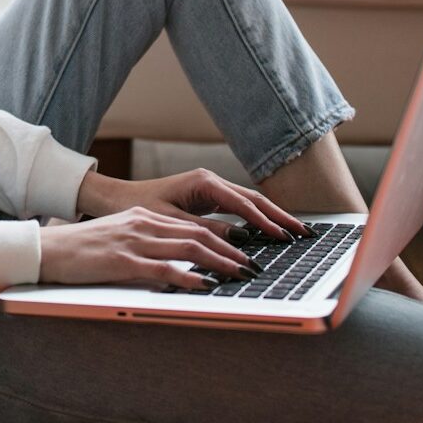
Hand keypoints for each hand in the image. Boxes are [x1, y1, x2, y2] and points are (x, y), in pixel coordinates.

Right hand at [39, 205, 259, 290]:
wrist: (48, 249)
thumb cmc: (81, 250)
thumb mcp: (118, 239)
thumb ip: (146, 245)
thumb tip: (176, 263)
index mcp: (143, 217)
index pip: (192, 226)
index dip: (222, 239)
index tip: (243, 253)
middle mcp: (143, 224)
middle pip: (197, 234)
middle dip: (231, 251)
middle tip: (254, 266)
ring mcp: (133, 241)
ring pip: (188, 248)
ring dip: (220, 263)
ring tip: (241, 275)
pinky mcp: (123, 261)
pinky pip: (163, 269)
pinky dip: (189, 276)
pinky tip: (206, 285)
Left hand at [76, 166, 310, 242]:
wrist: (118, 199)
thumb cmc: (139, 208)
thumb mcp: (172, 223)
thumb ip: (206, 231)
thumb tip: (240, 241)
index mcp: (204, 182)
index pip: (244, 204)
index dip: (265, 222)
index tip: (285, 238)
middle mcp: (211, 181)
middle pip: (254, 199)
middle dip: (280, 216)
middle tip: (304, 233)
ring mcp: (211, 188)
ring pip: (249, 203)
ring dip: (272, 217)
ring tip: (296, 233)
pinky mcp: (208, 197)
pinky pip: (239, 208)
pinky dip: (257, 219)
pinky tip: (271, 232)